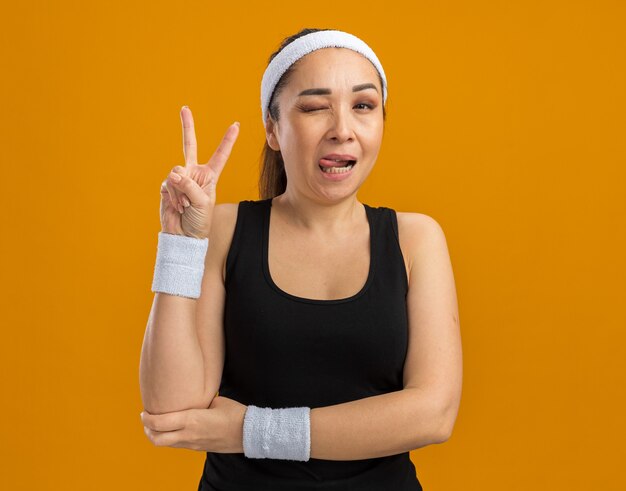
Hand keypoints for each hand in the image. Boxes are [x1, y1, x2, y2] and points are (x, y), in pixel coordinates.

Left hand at [140, 396, 247, 452]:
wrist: (248, 433)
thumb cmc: (235, 413)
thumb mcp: (215, 400)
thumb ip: (199, 401)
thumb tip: (190, 395)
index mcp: (192, 420)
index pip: (159, 423)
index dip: (147, 419)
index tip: (144, 412)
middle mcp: (189, 434)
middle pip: (157, 439)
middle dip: (147, 431)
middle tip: (146, 420)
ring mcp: (193, 444)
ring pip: (166, 444)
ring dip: (157, 436)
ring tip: (158, 426)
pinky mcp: (198, 448)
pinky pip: (177, 445)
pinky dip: (170, 438)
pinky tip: (174, 429)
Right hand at [160, 106, 239, 238]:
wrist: (183, 235)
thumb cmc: (199, 221)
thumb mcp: (202, 203)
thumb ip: (189, 186)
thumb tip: (173, 173)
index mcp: (209, 176)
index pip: (220, 155)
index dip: (227, 141)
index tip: (236, 125)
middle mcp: (194, 173)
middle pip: (190, 145)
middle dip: (187, 127)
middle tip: (185, 108)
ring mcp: (179, 178)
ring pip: (176, 171)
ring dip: (180, 190)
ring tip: (185, 205)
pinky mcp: (166, 186)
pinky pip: (168, 183)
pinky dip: (173, 196)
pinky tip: (177, 207)